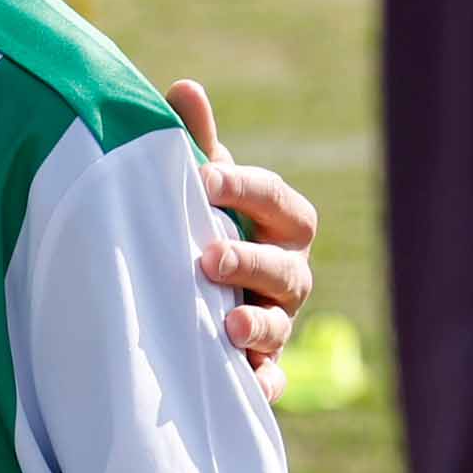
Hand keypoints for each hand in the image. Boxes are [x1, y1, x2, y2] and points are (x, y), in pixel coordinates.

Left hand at [166, 79, 318, 401]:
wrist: (192, 291)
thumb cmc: (201, 223)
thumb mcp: (199, 185)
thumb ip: (196, 141)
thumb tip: (184, 87)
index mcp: (279, 224)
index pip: (278, 200)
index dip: (246, 187)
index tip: (204, 176)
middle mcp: (288, 274)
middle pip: (287, 268)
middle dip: (250, 262)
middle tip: (208, 258)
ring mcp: (279, 323)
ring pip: (281, 326)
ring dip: (257, 325)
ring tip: (226, 326)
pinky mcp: (260, 368)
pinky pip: (270, 382)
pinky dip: (262, 385)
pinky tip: (248, 385)